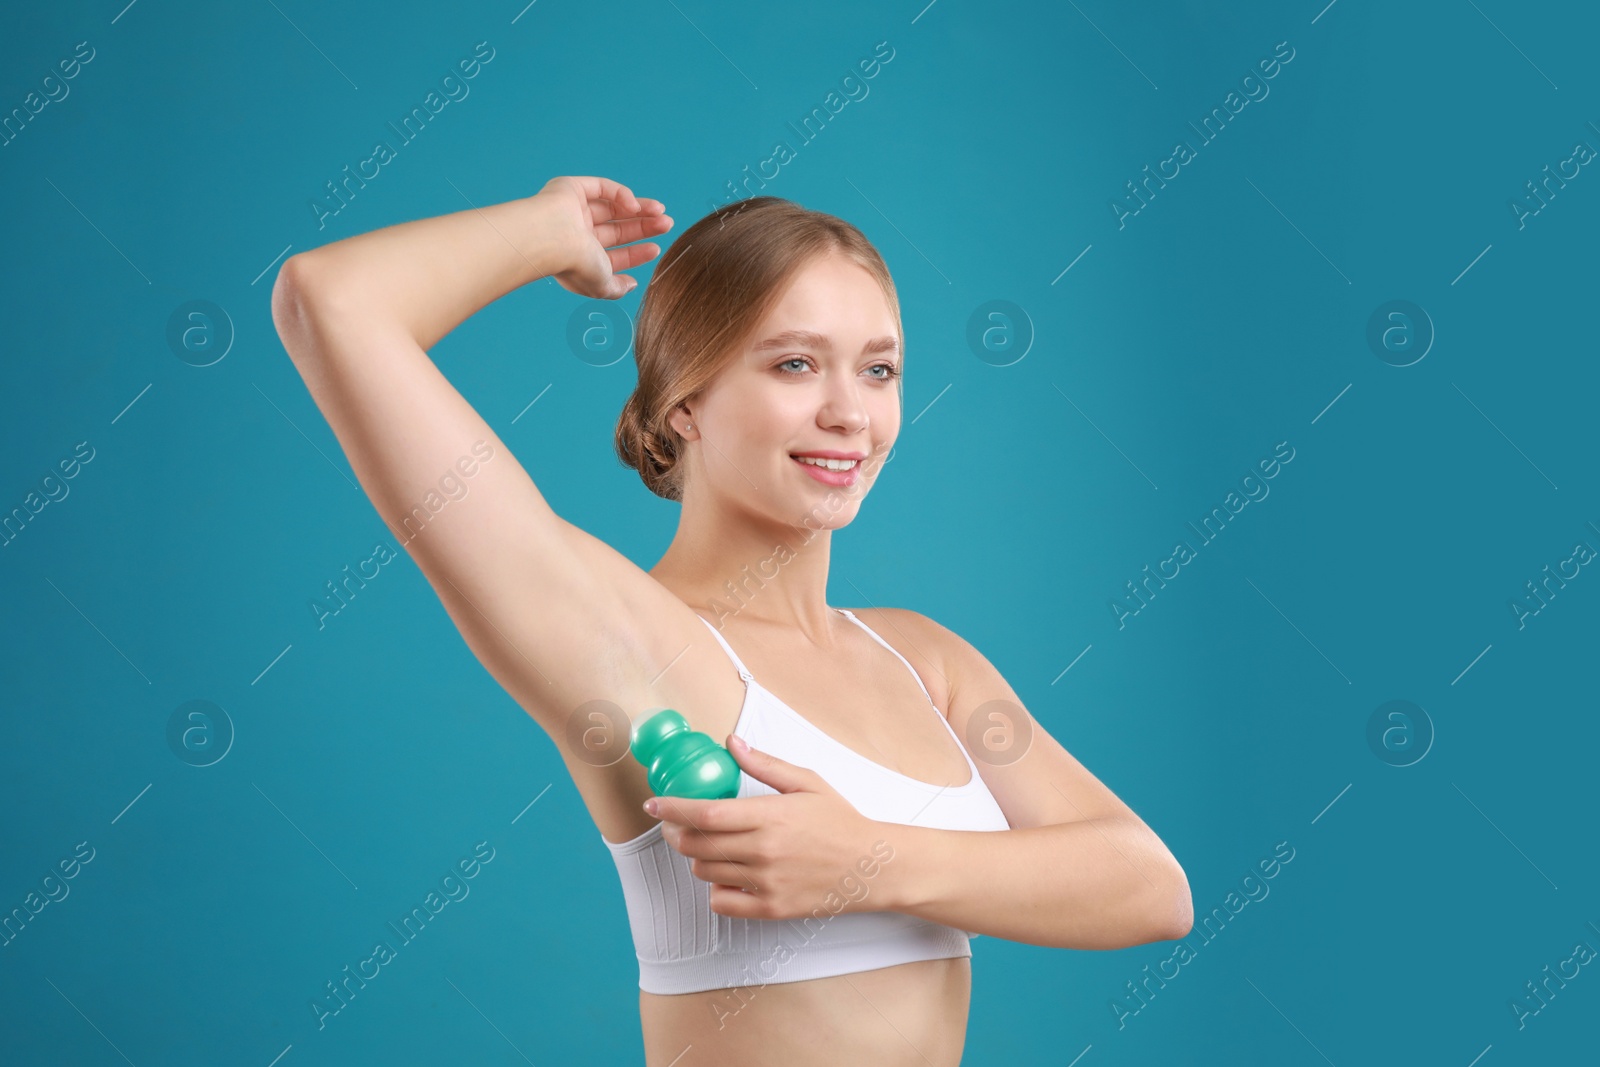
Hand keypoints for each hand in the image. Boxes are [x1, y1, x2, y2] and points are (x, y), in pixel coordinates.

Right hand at [536, 175, 671, 299]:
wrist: (550, 239)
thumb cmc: (574, 265)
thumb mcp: (601, 285)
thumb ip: (617, 287)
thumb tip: (632, 285)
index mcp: (580, 257)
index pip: (614, 254)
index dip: (636, 252)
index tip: (656, 249)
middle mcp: (576, 233)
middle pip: (617, 228)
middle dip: (644, 227)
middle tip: (667, 224)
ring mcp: (573, 210)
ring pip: (613, 207)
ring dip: (640, 208)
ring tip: (661, 212)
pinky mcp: (572, 188)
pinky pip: (602, 188)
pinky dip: (622, 194)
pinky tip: (635, 206)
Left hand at [650, 735, 883, 920]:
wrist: (871, 867)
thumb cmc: (840, 821)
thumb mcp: (807, 783)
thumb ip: (765, 765)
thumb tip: (732, 744)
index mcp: (770, 816)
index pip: (705, 814)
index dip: (672, 808)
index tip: (654, 804)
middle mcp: (763, 851)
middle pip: (697, 845)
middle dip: (677, 832)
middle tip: (676, 824)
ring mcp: (766, 883)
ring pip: (705, 873)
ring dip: (698, 858)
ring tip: (710, 846)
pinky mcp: (770, 908)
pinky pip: (722, 903)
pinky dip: (715, 890)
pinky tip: (727, 875)